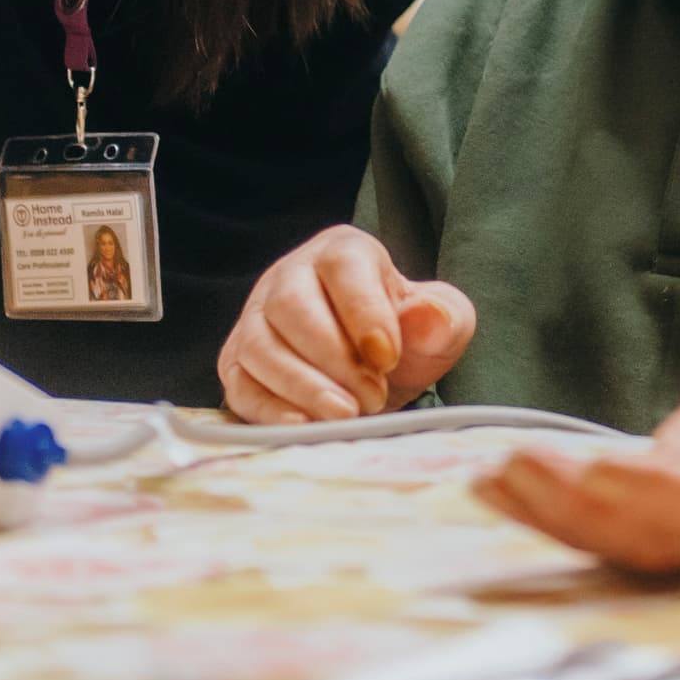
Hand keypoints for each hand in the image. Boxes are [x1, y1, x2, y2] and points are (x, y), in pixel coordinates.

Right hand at [219, 224, 476, 421]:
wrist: (376, 371)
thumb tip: (428, 317)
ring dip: (304, 387)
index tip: (388, 358)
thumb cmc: (405, 337)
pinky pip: (240, 386)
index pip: (342, 265)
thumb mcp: (440, 324)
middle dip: (334, 359)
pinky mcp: (237, 364)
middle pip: (291, 305)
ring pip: (260, 347)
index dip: (364, 312)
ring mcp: (255, 320)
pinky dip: (270, 411)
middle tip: (372, 397)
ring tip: (347, 415)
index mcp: (342, 252)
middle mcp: (288, 277)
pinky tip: (305, 428)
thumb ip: (443, 318)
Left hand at [473, 277, 679, 573]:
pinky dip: (550, 514)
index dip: (665, 497)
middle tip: (516, 466)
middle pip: (664, 537)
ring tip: (494, 479)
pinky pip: (607, 532)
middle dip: (586, 511)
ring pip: (626, 545)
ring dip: (556, 517)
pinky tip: (496, 488)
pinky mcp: (665, 529)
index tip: (599, 470)